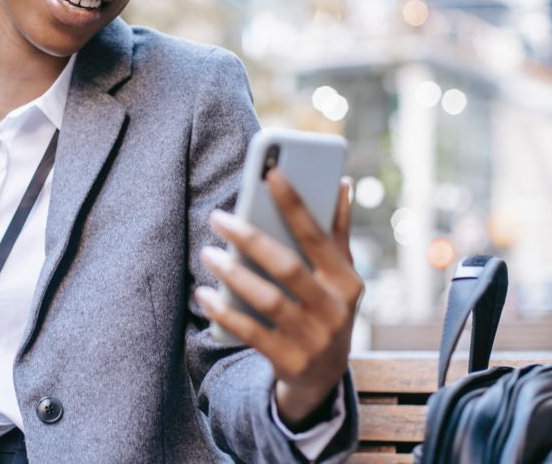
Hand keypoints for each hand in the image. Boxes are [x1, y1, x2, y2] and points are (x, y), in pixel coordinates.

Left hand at [196, 169, 363, 428]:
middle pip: (286, 267)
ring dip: (233, 274)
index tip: (271, 173)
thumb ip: (338, 232)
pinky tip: (204, 294)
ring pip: (267, 300)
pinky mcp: (290, 362)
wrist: (324, 378)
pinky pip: (251, 333)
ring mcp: (313, 339)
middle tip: (218, 217)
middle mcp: (334, 309)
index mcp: (347, 281)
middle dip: (250, 239)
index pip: (317, 235)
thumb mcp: (340, 276)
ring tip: (208, 253)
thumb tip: (341, 183)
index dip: (295, 204)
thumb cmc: (326, 309)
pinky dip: (225, 313)